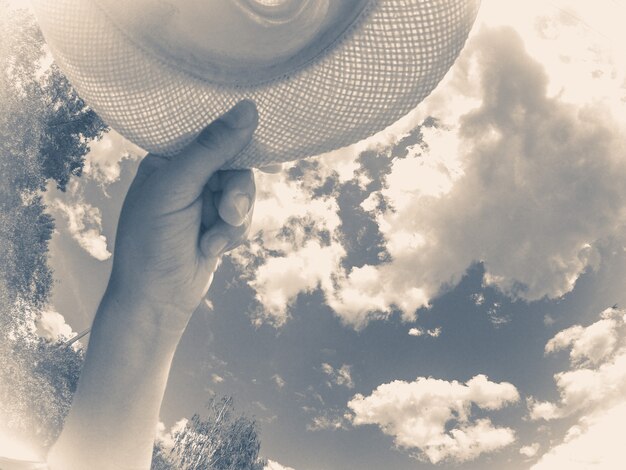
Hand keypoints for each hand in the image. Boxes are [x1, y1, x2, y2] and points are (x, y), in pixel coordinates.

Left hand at [107, 100, 257, 334]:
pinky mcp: (219, 223)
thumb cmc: (151, 242)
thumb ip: (212, 148)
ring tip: (213, 241)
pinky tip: (212, 249)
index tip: (267, 153)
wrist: (156, 301)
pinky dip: (233, 235)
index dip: (238, 141)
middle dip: (236, 194)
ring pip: (244, 193)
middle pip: (235, 165)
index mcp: (168, 158)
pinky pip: (243, 217)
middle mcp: (188, 175)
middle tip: (228, 213)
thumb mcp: (178, 189)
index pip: (211, 134)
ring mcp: (205, 201)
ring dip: (234, 220)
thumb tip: (248, 108)